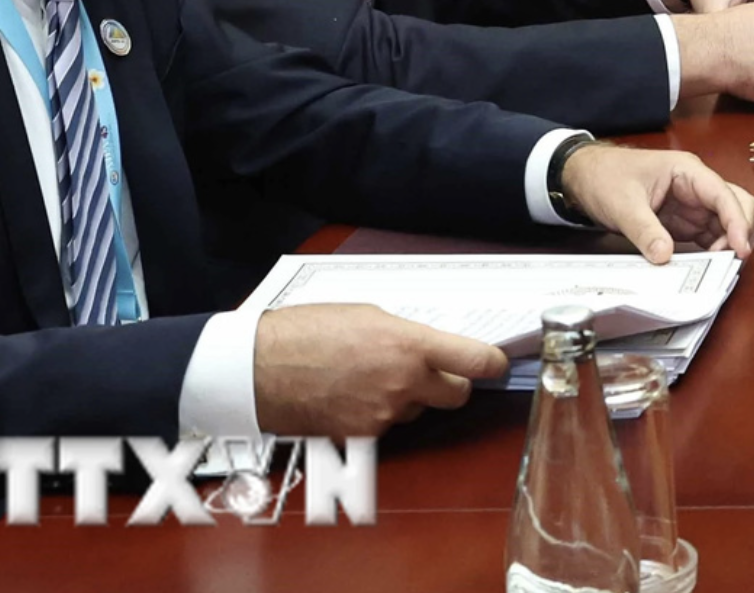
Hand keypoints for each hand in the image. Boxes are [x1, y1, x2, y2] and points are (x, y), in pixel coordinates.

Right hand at [251, 304, 505, 438]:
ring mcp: (383, 415)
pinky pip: (388, 425)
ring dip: (409, 397)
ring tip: (373, 375)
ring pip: (418, 410)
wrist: (256, 370)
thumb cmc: (306, 332)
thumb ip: (406, 334)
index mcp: (411, 346)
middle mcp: (404, 385)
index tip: (497, 362)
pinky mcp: (361, 437)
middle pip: (457, 395)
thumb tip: (428, 346)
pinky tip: (354, 394)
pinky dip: (380, 412)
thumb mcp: (368, 315)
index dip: (494, 363)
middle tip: (433, 369)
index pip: (476, 362)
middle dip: (451, 383)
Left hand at [554, 143, 753, 262]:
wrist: (583, 174)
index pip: (723, 194)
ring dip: (724, 244)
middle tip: (728, 260)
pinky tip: (702, 266)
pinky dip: (708, 251)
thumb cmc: (604, 176)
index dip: (737, 221)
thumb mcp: (623, 204)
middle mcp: (694, 186)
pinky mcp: (680, 220)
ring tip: (714, 267)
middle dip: (737, 231)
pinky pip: (704, 236)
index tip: (741, 248)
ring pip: (723, 223)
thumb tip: (665, 257)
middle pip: (734, 205)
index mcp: (686, 171)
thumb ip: (645, 231)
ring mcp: (689, 204)